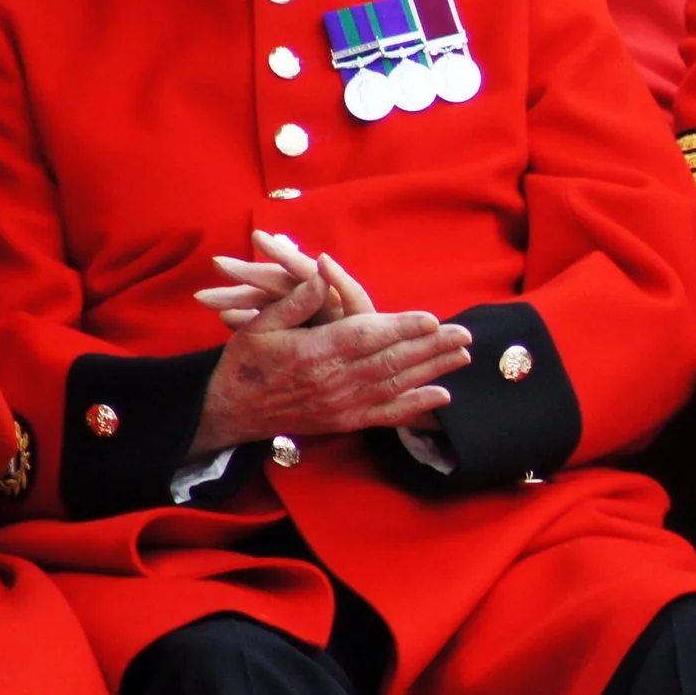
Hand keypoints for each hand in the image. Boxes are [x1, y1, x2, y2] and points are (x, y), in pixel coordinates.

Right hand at [188, 244, 471, 457]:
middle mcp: (334, 380)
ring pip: (396, 384)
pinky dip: (416, 405)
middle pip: (392, 360)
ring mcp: (342, 404)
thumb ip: (298, 300)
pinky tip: (443, 396)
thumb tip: (325, 273)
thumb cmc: (247, 361)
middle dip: (432, 347)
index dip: (402, 327)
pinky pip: (387, 414)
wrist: (230, 411)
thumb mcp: (262, 324)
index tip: (432, 319)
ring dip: (433, 370)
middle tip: (465, 334)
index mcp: (315, 351)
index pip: (367, 336)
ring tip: (463, 356)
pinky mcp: (345, 421)